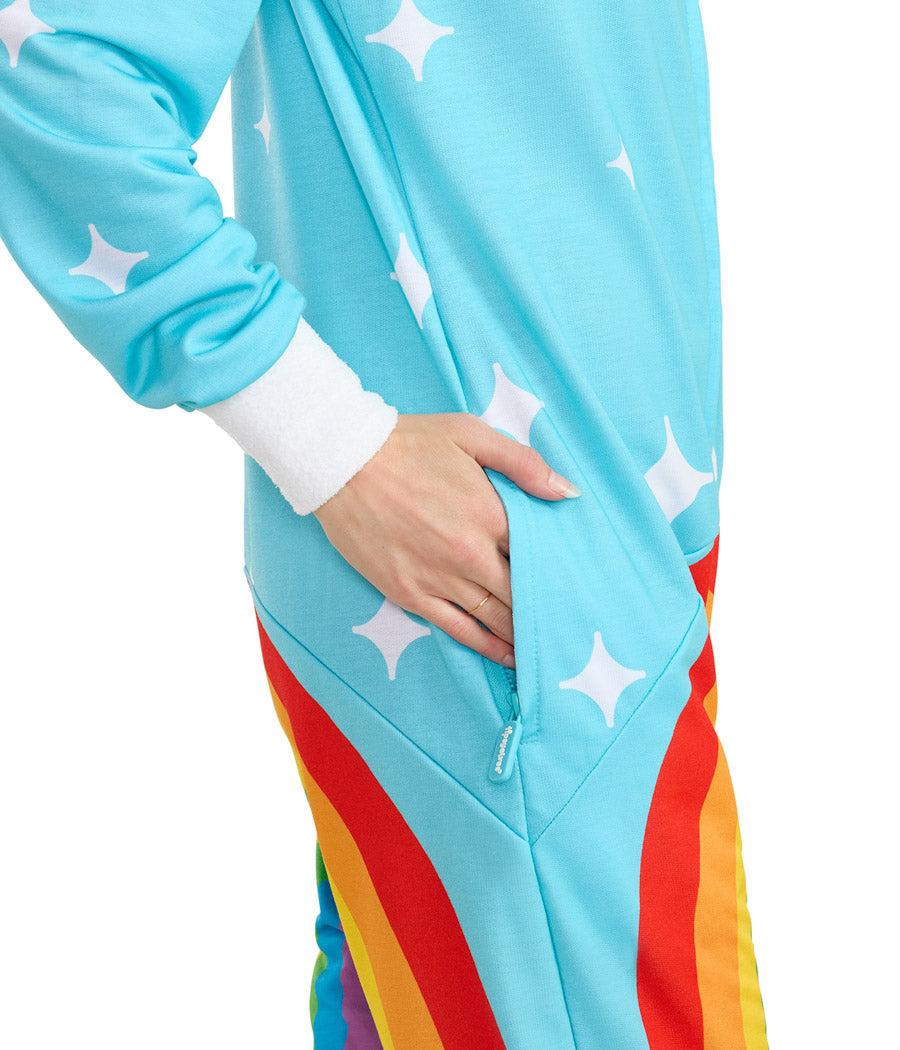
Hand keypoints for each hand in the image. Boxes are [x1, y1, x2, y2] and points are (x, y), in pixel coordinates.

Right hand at [312, 412, 579, 666]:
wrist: (342, 462)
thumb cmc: (409, 443)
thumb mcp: (471, 434)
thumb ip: (524, 464)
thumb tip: (568, 493)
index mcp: (491, 514)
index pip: (539, 554)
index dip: (559, 571)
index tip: (578, 585)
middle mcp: (470, 554)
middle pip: (521, 593)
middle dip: (546, 610)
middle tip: (570, 625)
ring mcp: (439, 578)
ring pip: (495, 618)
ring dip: (522, 635)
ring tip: (546, 648)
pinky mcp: (410, 594)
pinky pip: (458, 629)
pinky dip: (487, 646)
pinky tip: (506, 656)